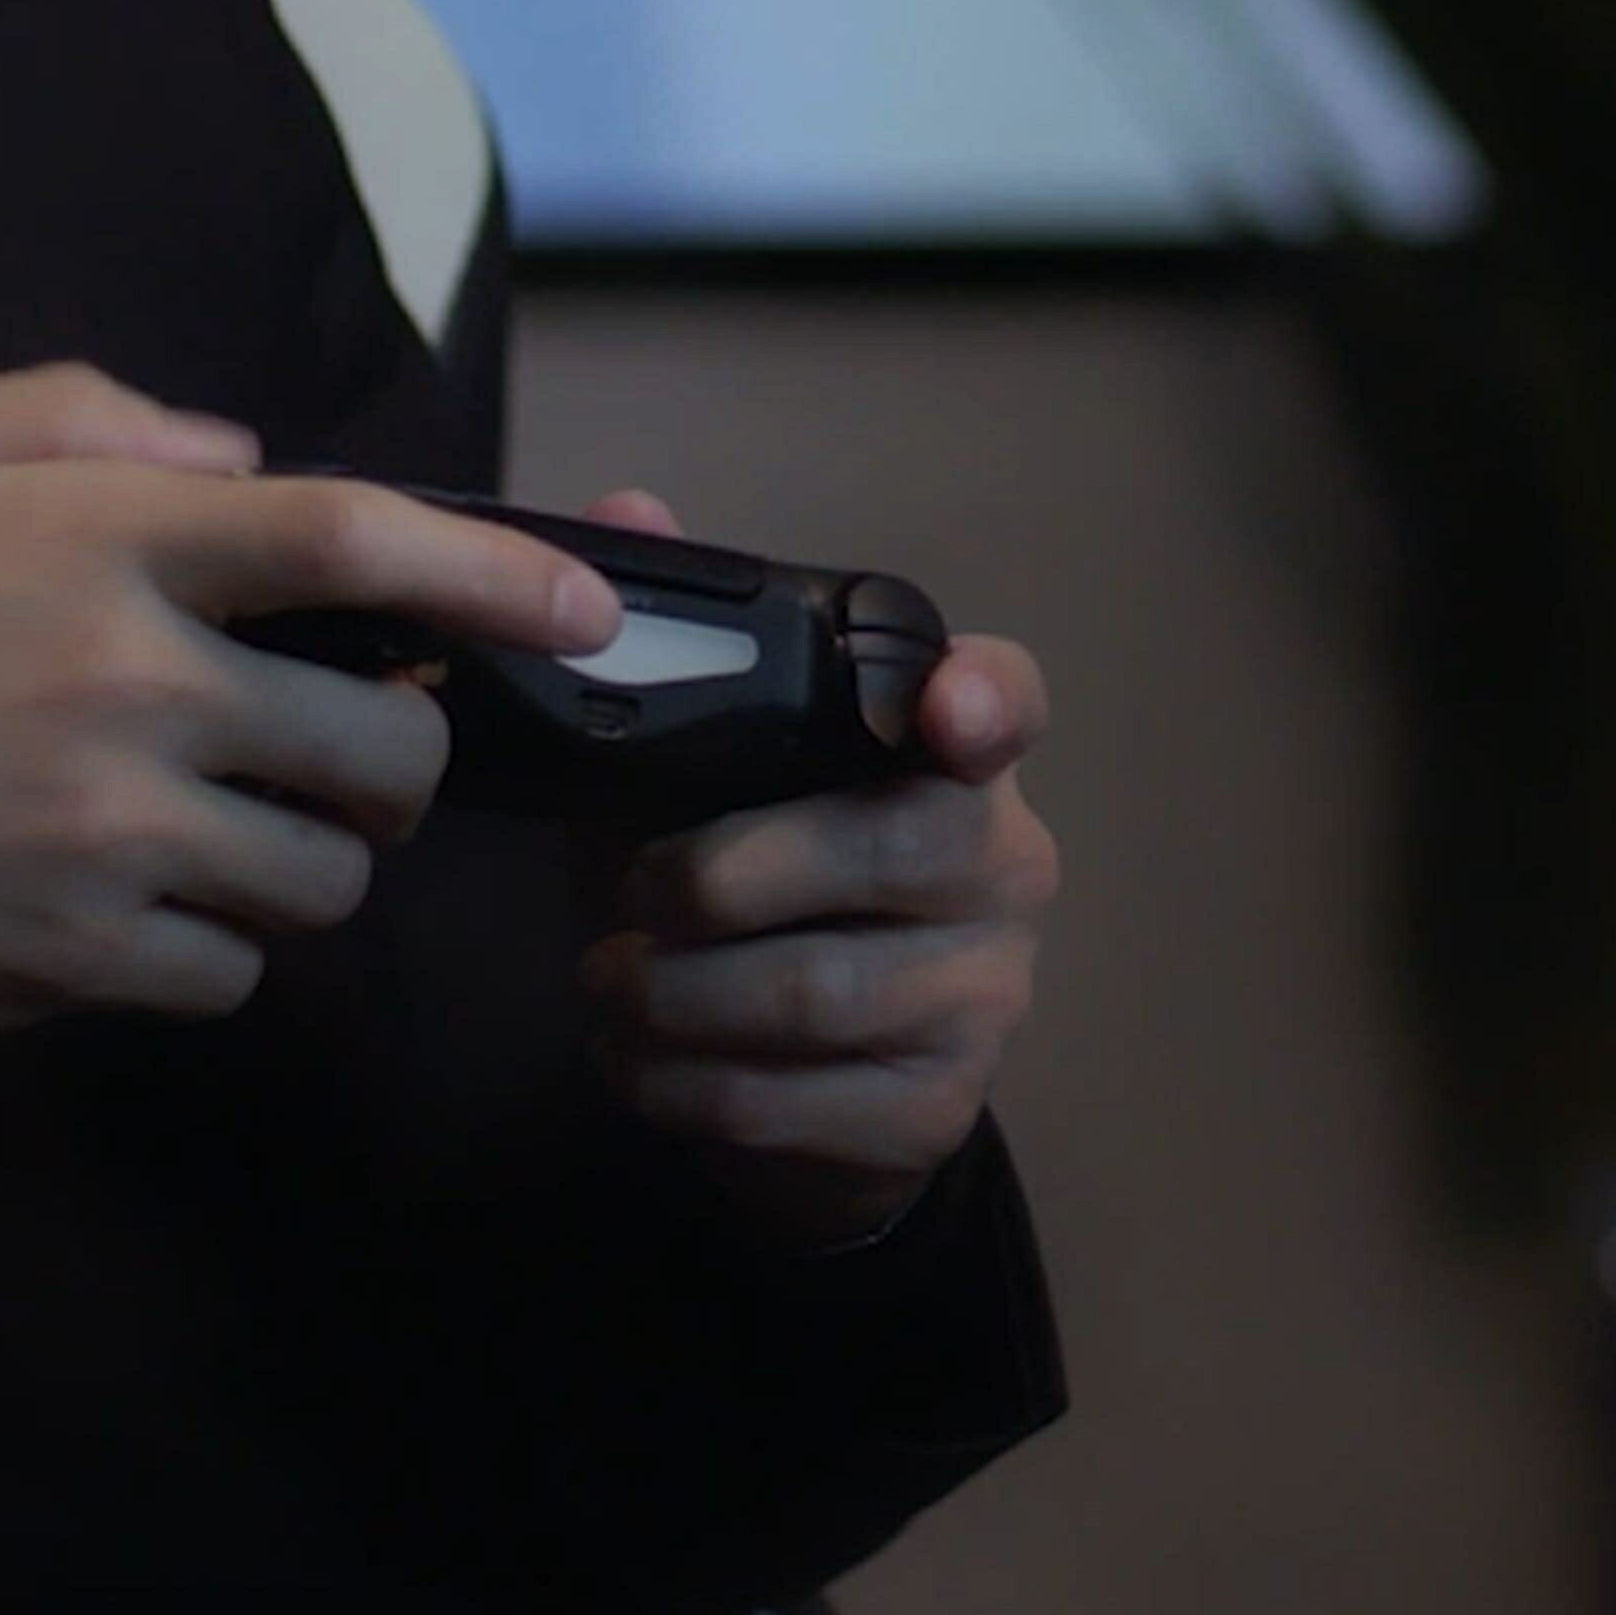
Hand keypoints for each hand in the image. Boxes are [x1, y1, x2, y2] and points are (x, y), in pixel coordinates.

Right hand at [0, 363, 612, 1034]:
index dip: (501, 571)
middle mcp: (132, 691)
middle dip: (398, 756)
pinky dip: (215, 952)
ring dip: (307, 860)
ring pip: (327, 881)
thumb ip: (77, 420)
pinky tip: (131, 904)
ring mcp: (111, 838)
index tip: (592, 603)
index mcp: (100, 548)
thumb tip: (240, 457)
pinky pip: (232, 976)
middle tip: (345, 747)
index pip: (355, 543)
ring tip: (221, 829)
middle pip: (388, 746)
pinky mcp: (75, 959)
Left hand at [556, 492, 1057, 1245]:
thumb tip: (629, 507)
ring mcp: (987, 995)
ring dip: (669, 996)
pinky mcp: (939, 1108)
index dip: (983, 698)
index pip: (1008, 698)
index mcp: (955, 758)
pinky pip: (787, 1096)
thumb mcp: (691, 775)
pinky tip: (636, 1060)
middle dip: (709, 881)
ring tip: (607, 984)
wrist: (800, 1098)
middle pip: (869, 853)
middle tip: (619, 904)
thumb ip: (670, 649)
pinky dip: (677, 1082)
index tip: (947, 711)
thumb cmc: (747, 899)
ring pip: (810, 992)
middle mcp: (1002, 864)